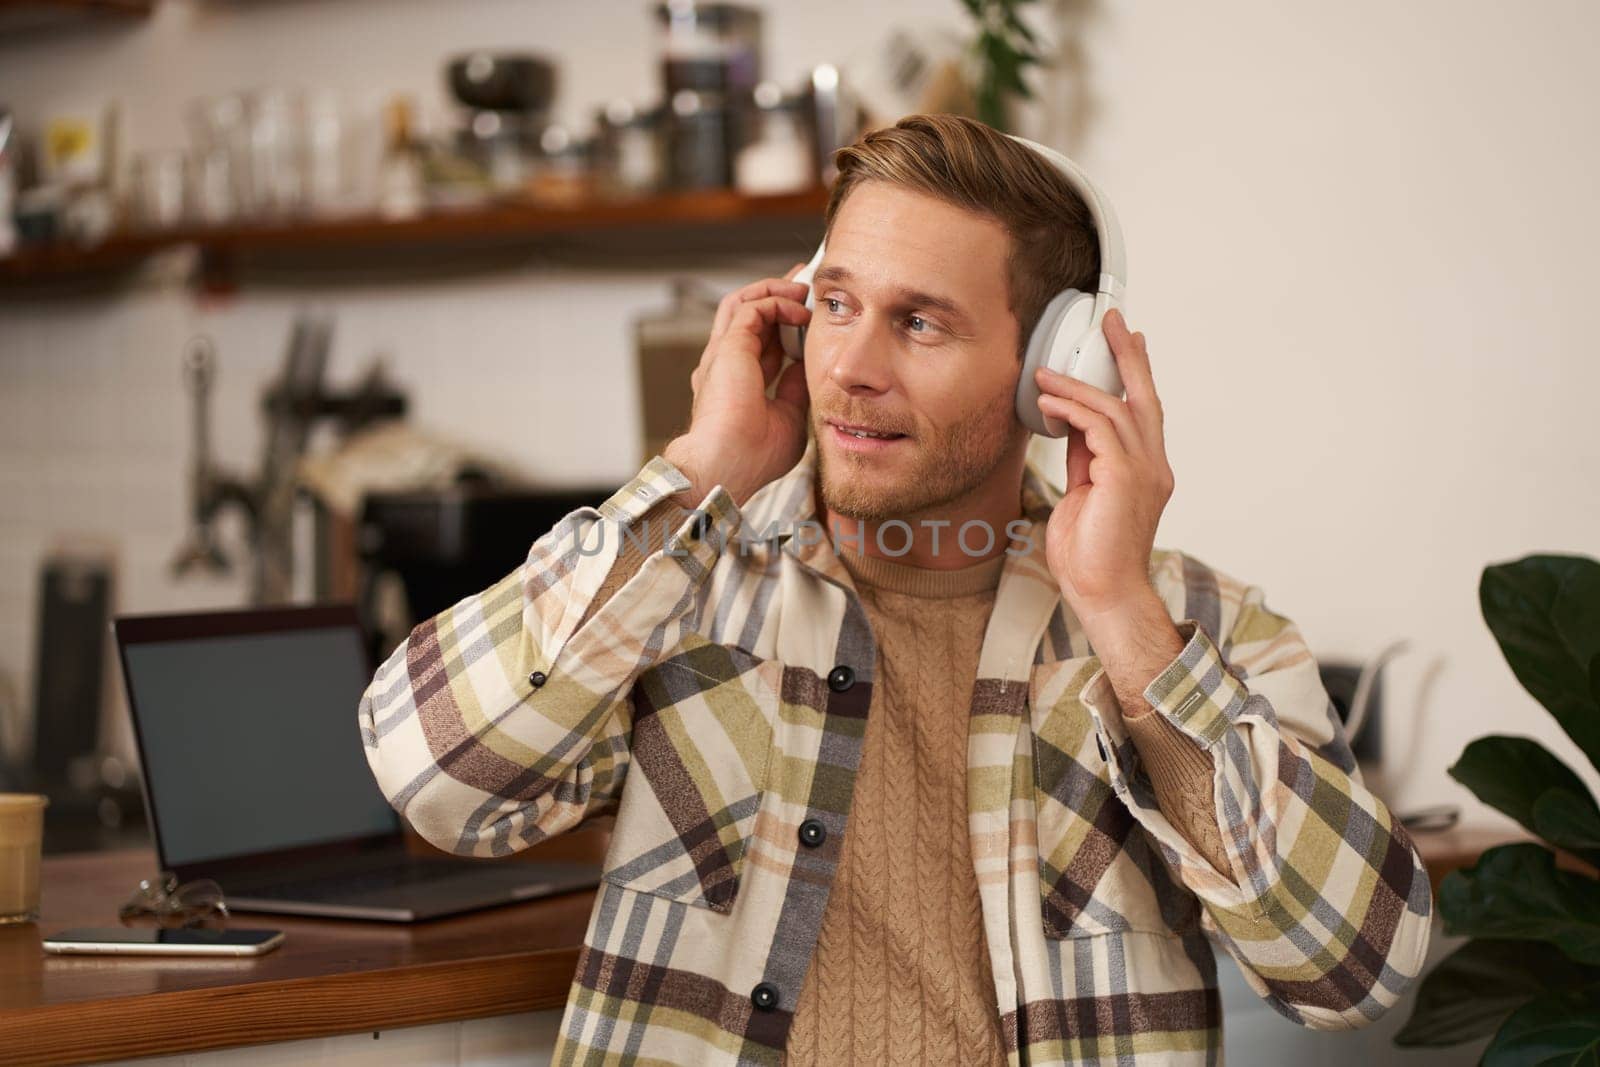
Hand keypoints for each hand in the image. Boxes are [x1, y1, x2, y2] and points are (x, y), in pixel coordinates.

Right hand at [664, 263, 811, 506]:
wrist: (728, 465)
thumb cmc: (753, 455)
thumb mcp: (789, 418)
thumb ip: (794, 389)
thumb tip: (806, 367)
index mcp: (738, 383)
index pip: (761, 341)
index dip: (783, 324)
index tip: (807, 314)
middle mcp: (726, 365)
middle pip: (749, 315)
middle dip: (777, 295)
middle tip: (804, 284)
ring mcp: (723, 354)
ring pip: (743, 303)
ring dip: (774, 290)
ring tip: (801, 288)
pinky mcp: (729, 346)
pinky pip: (752, 308)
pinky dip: (776, 302)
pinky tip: (798, 309)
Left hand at [1034, 308, 1174, 625]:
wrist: (1104, 593)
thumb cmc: (1091, 555)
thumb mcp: (1084, 495)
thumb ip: (1086, 459)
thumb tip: (1072, 425)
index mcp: (1147, 471)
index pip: (1143, 412)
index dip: (1136, 375)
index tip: (1128, 342)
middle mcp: (1153, 466)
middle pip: (1145, 396)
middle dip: (1128, 355)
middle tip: (1112, 321)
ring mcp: (1144, 472)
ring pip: (1117, 408)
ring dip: (1079, 385)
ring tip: (1045, 373)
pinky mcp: (1125, 479)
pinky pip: (1099, 427)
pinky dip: (1072, 409)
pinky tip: (1047, 401)